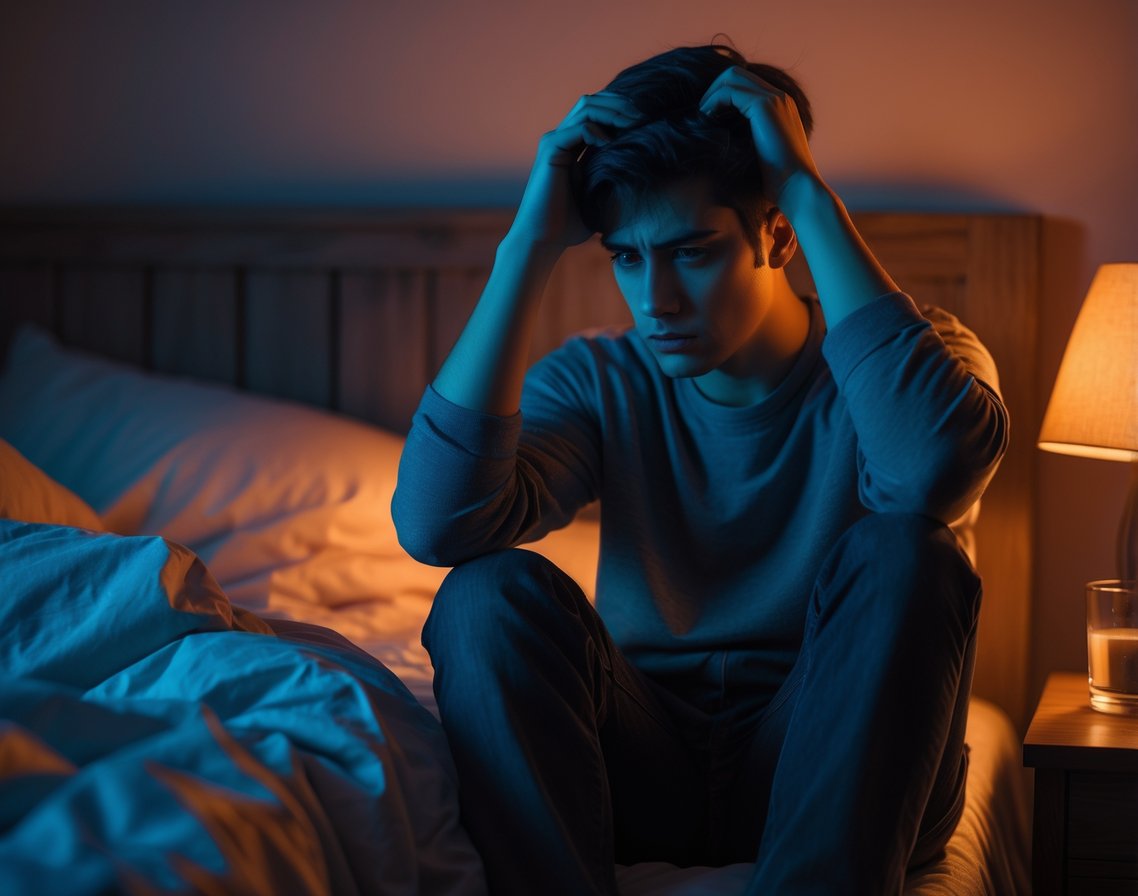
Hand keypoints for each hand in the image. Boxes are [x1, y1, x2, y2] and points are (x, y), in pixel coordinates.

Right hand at [509, 92, 641, 249]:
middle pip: (593, 101)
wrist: (543, 239)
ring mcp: (555, 141)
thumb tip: (644, 174)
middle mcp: (562, 137)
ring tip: (634, 123)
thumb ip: (613, 178)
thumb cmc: (570, 224)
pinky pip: (578, 128)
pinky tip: (611, 144)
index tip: (648, 120)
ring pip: (586, 106)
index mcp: (573, 144)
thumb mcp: (599, 195)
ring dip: (613, 112)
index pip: (598, 112)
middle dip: (621, 104)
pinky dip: (597, 131)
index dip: (622, 110)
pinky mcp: (550, 150)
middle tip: (645, 116)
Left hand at [699, 66, 821, 210]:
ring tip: (701, 116)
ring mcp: (774, 98)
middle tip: (701, 113)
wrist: (796, 187)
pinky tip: (707, 119)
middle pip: (736, 73)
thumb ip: (749, 138)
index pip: (745, 83)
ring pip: (731, 76)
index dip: (722, 94)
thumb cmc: (778, 180)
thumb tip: (724, 138)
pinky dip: (713, 101)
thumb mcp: (760, 153)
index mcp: (780, 106)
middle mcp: (779, 96)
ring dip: (711, 94)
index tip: (708, 116)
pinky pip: (729, 91)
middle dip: (714, 89)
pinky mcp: (764, 105)